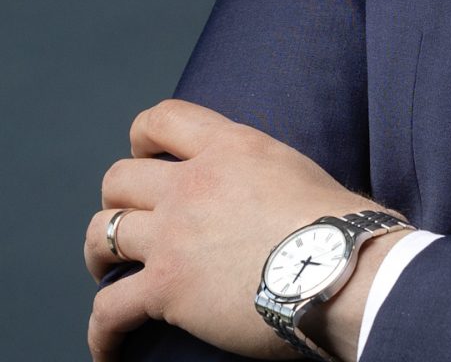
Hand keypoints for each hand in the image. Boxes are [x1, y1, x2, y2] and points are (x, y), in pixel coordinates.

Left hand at [84, 98, 399, 361]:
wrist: (342, 269)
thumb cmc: (339, 224)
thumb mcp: (298, 170)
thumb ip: (262, 171)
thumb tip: (265, 190)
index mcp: (231, 146)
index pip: (162, 119)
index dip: (142, 138)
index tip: (145, 158)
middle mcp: (194, 183)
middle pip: (118, 179)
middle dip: (117, 201)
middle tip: (133, 223)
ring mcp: (175, 235)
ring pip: (102, 235)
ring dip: (100, 256)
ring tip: (108, 272)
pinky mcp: (167, 287)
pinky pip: (108, 310)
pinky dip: (102, 334)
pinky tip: (110, 348)